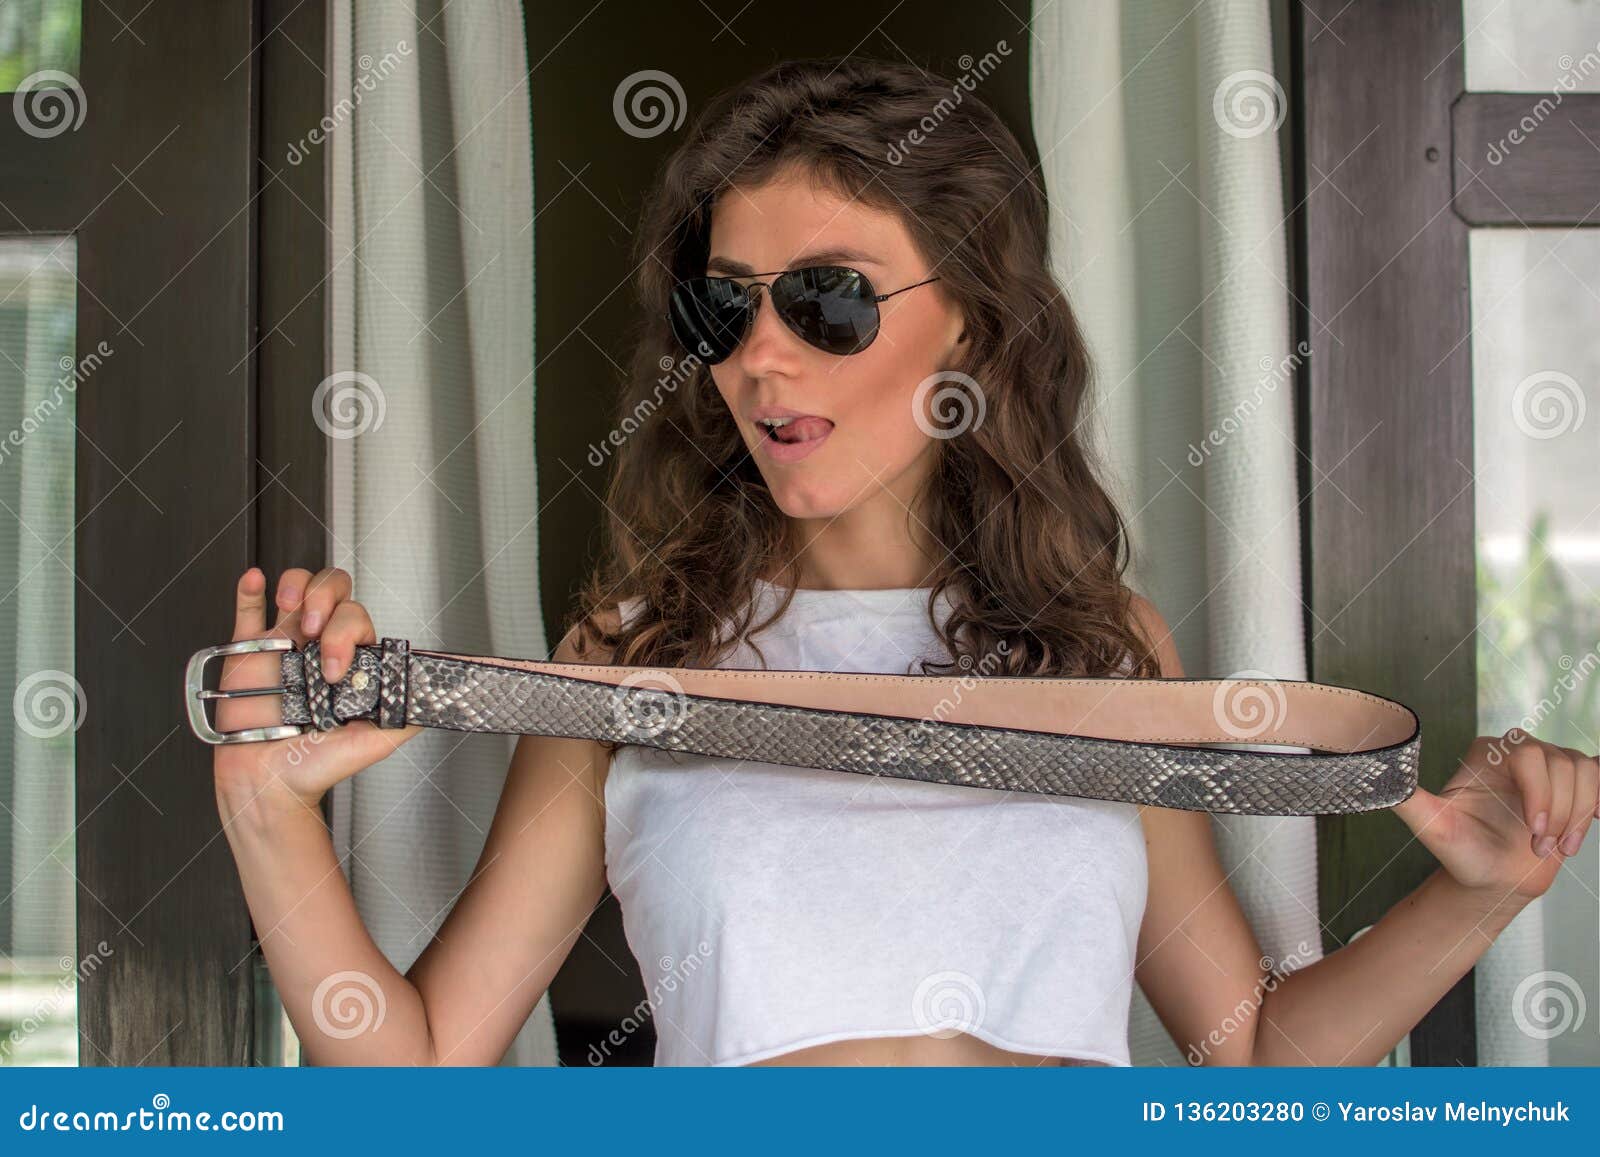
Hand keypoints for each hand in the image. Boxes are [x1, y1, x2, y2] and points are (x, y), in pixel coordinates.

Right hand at [212, 566, 422, 822]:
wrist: (272, 785)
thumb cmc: (320, 765)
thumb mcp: (376, 740)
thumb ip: (407, 714)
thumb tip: (438, 696)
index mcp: (350, 660)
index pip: (357, 619)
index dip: (347, 632)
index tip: (336, 669)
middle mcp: (319, 646)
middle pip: (333, 592)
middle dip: (326, 598)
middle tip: (315, 633)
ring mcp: (284, 645)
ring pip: (297, 589)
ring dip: (299, 585)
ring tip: (293, 604)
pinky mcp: (248, 652)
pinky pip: (248, 611)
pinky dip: (251, 589)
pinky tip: (257, 578)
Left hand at [1392, 728, 1598, 905]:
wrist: (1492, 879)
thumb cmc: (1462, 853)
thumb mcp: (1431, 827)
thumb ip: (1405, 798)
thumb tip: (1374, 773)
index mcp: (1487, 753)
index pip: (1529, 753)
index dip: (1540, 793)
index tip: (1534, 832)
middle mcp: (1519, 752)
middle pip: (1561, 761)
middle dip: (1558, 810)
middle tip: (1541, 846)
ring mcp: (1550, 769)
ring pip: (1585, 771)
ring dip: (1579, 814)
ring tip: (1557, 846)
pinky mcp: (1574, 787)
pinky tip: (1599, 819)